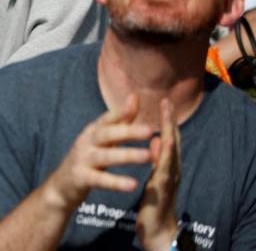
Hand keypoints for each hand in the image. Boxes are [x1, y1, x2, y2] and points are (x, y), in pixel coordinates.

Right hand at [42, 94, 153, 211]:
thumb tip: (135, 96)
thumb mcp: (102, 138)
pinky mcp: (81, 178)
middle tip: (148, 130)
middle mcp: (86, 142)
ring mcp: (82, 159)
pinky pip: (100, 180)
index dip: (121, 111)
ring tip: (147, 156)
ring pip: (105, 156)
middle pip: (106, 134)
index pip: (107, 118)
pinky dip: (116, 182)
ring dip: (126, 155)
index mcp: (93, 131)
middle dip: (127, 131)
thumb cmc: (88, 158)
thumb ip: (120, 120)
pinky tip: (133, 184)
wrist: (61, 184)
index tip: (136, 101)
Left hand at [135, 99, 180, 250]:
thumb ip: (157, 158)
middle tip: (167, 101)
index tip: (163, 100)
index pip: (168, 137)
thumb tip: (157, 139)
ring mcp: (169, 178)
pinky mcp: (163, 188)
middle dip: (170, 121)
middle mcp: (172, 168)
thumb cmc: (155, 200)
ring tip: (167, 114)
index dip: (167, 120)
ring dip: (170, 132)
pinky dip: (165, 155)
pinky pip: (165, 169)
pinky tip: (163, 142)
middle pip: (173, 140)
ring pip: (172, 152)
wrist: (156, 227)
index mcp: (167, 164)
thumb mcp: (155, 175)